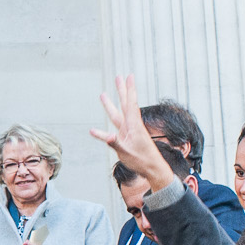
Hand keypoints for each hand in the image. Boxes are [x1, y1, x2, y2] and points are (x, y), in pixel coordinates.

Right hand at [90, 74, 176, 194]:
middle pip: (125, 104)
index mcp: (133, 125)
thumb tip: (106, 136)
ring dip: (111, 104)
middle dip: (122, 90)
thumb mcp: (126, 152)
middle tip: (119, 77)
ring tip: (104, 94)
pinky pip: (113, 130)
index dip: (129, 89)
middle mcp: (131, 125)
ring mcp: (128, 131)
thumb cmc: (141, 160)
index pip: (131, 103)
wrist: (151, 168)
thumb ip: (115, 143)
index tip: (128, 76)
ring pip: (118, 114)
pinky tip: (93, 131)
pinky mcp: (125, 138)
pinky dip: (102, 131)